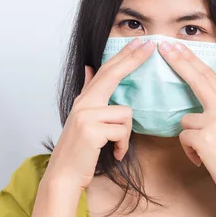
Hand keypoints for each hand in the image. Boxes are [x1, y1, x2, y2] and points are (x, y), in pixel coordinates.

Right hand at [43, 37, 154, 191]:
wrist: (65, 174)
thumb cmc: (80, 149)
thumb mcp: (83, 119)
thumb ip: (88, 93)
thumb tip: (89, 69)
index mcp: (85, 100)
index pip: (106, 71)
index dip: (123, 55)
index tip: (139, 42)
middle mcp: (84, 103)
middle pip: (112, 75)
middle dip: (133, 59)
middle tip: (150, 45)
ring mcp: (86, 115)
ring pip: (126, 114)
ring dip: (125, 136)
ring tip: (115, 147)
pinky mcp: (92, 130)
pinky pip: (122, 132)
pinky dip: (122, 146)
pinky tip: (113, 154)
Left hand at [157, 40, 215, 201]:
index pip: (210, 75)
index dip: (192, 60)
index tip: (179, 47)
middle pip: (198, 78)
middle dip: (180, 61)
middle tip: (164, 46)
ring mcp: (215, 121)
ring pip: (186, 120)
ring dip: (191, 137)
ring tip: (207, 152)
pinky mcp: (204, 137)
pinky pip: (184, 138)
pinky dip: (191, 151)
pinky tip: (204, 160)